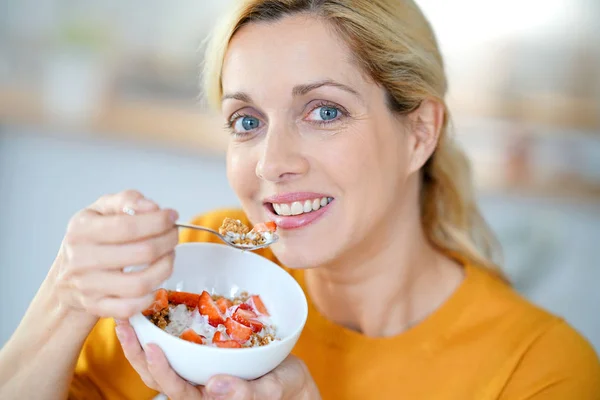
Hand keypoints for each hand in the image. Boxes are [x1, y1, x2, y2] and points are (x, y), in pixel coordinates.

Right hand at [51, 190, 178, 320]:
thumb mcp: (101, 210)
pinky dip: (151, 296)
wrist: (64, 278)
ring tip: (168, 256)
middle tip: (173, 236)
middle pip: (142, 253)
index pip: (128, 226)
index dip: (158, 221)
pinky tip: (155, 282)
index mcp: (82, 230)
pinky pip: (130, 307)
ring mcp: (88, 286)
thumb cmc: (90, 239)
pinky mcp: (96, 307)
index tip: (171, 217)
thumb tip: (152, 208)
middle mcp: (82, 259)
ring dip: (165, 268)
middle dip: (168, 241)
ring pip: (140, 283)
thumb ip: (127, 200)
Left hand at [115, 319, 320, 398]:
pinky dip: (162, 325)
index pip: (176, 389)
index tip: (149, 347)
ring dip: (141, 337)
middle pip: (158, 374)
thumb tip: (215, 387)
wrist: (292, 378)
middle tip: (122, 322)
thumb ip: (246, 393)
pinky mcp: (204, 352)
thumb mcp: (273, 390)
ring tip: (125, 312)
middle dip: (136, 350)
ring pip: (163, 357)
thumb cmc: (285, 389)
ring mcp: (198, 369)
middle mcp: (197, 385)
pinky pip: (178, 342)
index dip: (160, 370)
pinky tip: (153, 306)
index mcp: (207, 399)